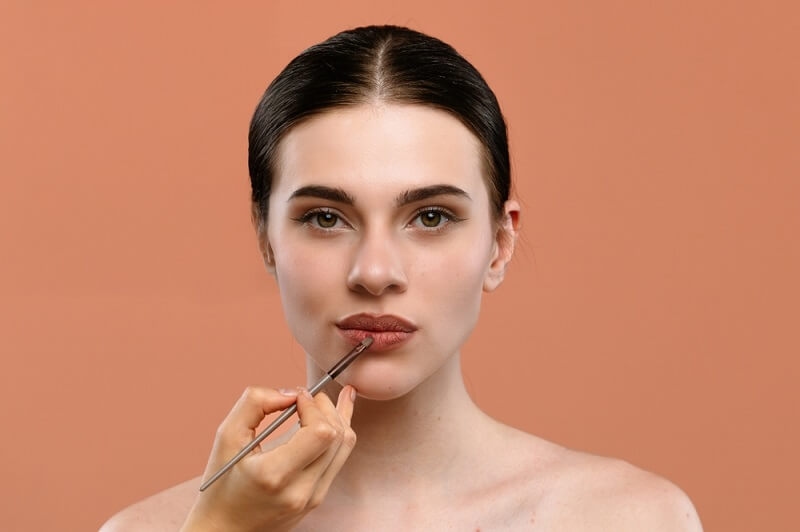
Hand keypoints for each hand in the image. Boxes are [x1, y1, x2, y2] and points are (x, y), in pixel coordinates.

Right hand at [180, 385, 357, 531]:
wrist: (224, 530)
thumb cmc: (222, 484)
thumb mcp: (226, 438)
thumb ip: (255, 404)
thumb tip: (290, 392)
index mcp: (275, 475)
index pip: (320, 432)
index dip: (313, 406)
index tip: (296, 397)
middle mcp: (300, 490)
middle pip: (337, 436)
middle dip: (326, 406)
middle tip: (307, 396)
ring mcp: (313, 497)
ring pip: (344, 446)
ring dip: (337, 416)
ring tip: (327, 398)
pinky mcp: (318, 498)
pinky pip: (339, 459)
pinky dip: (338, 433)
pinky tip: (337, 414)